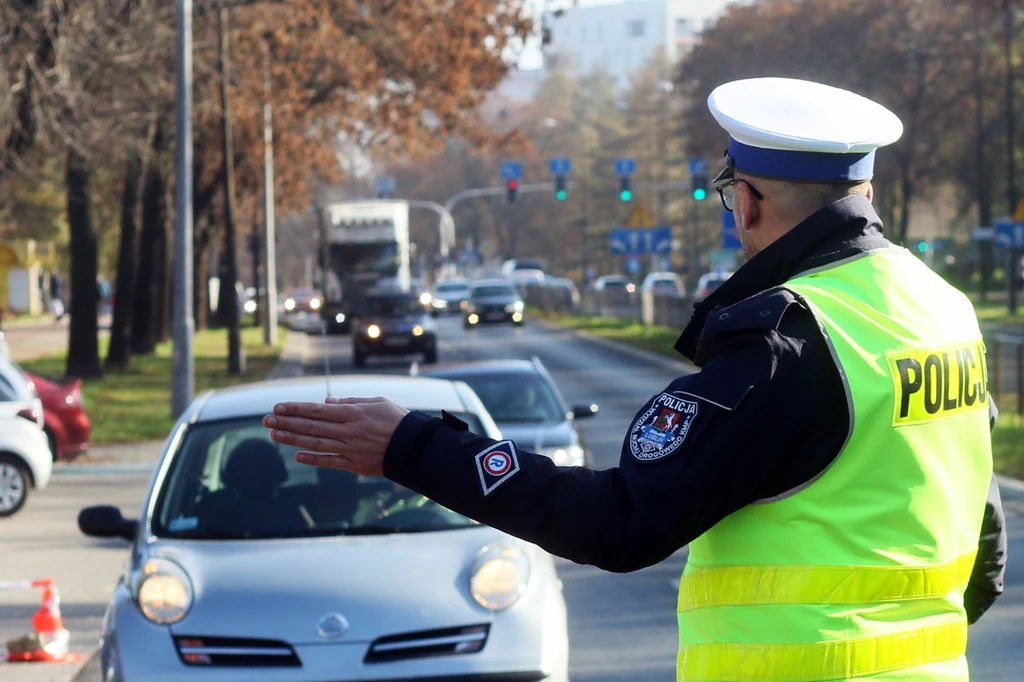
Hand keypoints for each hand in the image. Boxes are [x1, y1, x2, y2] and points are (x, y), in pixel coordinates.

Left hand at [263, 396, 409, 475]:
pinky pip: (329, 461)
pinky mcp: (354, 464)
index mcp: (353, 413)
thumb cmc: (397, 420)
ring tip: (274, 435)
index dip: (295, 409)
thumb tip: (327, 402)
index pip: (317, 410)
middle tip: (266, 421)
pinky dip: (312, 458)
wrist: (415, 447)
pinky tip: (297, 455)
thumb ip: (350, 402)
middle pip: (311, 427)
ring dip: (292, 439)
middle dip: (286, 423)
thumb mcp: (376, 403)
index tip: (277, 408)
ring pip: (315, 443)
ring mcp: (350, 449)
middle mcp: (348, 431)